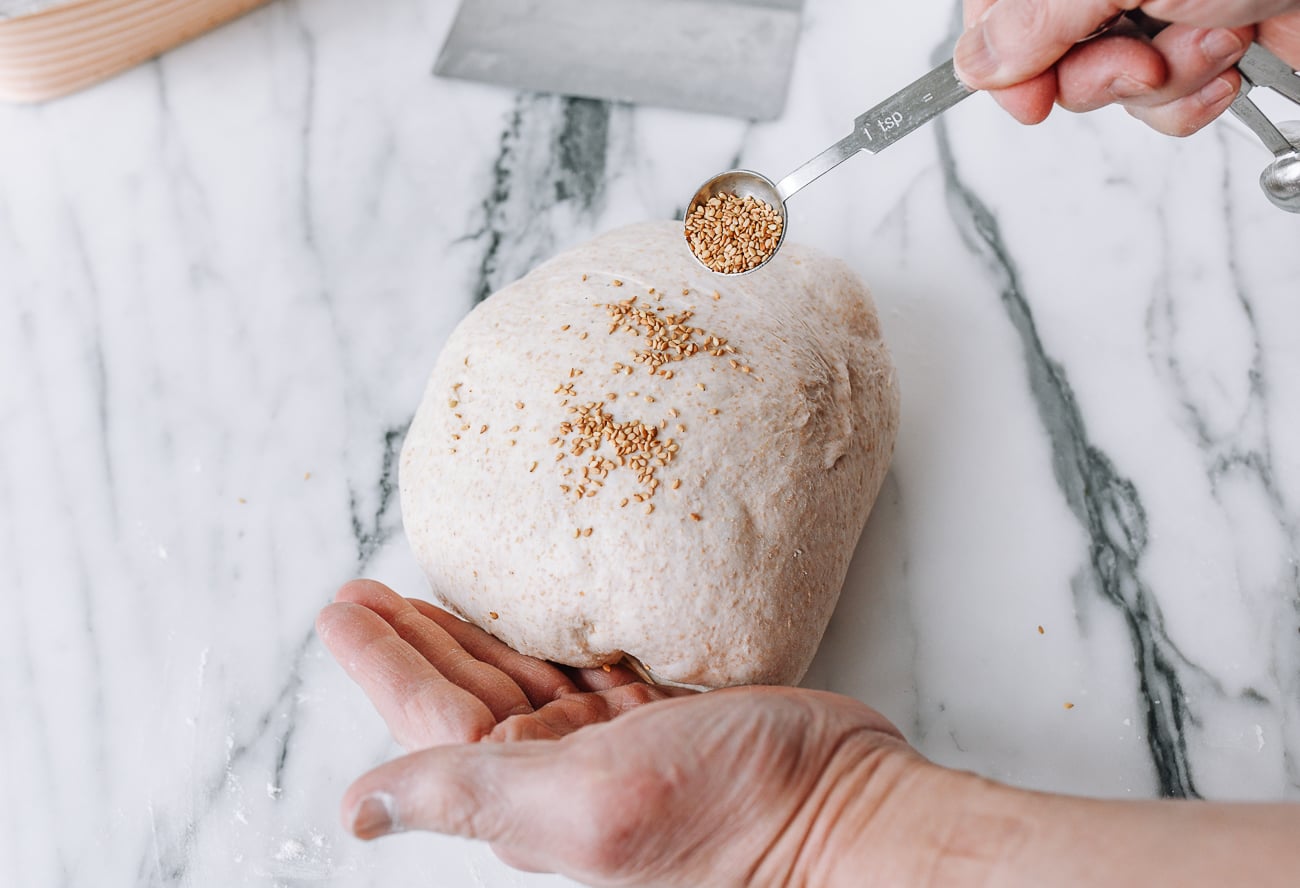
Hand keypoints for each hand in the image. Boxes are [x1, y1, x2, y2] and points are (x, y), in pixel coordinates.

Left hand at [316, 580, 932, 886]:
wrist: (845, 808)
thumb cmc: (727, 811)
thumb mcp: (583, 800)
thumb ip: (468, 792)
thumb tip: (355, 812)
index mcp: (528, 794)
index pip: (430, 712)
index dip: (380, 658)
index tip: (342, 606)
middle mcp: (560, 773)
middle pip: (465, 690)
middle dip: (412, 641)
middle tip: (367, 593)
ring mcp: (611, 745)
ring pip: (520, 675)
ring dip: (471, 633)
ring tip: (429, 591)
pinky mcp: (660, 715)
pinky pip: (585, 666)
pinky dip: (551, 636)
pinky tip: (532, 609)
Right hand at [955, 1, 1299, 134]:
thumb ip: (1034, 17)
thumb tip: (977, 64)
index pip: (997, 11)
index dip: (1002, 61)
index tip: (1029, 95)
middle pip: (1047, 59)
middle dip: (1100, 75)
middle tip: (1143, 58)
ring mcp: (1155, 14)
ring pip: (1107, 90)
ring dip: (1164, 83)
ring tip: (1214, 39)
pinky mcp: (1199, 49)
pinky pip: (1162, 107)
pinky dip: (1195, 99)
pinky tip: (1229, 60)